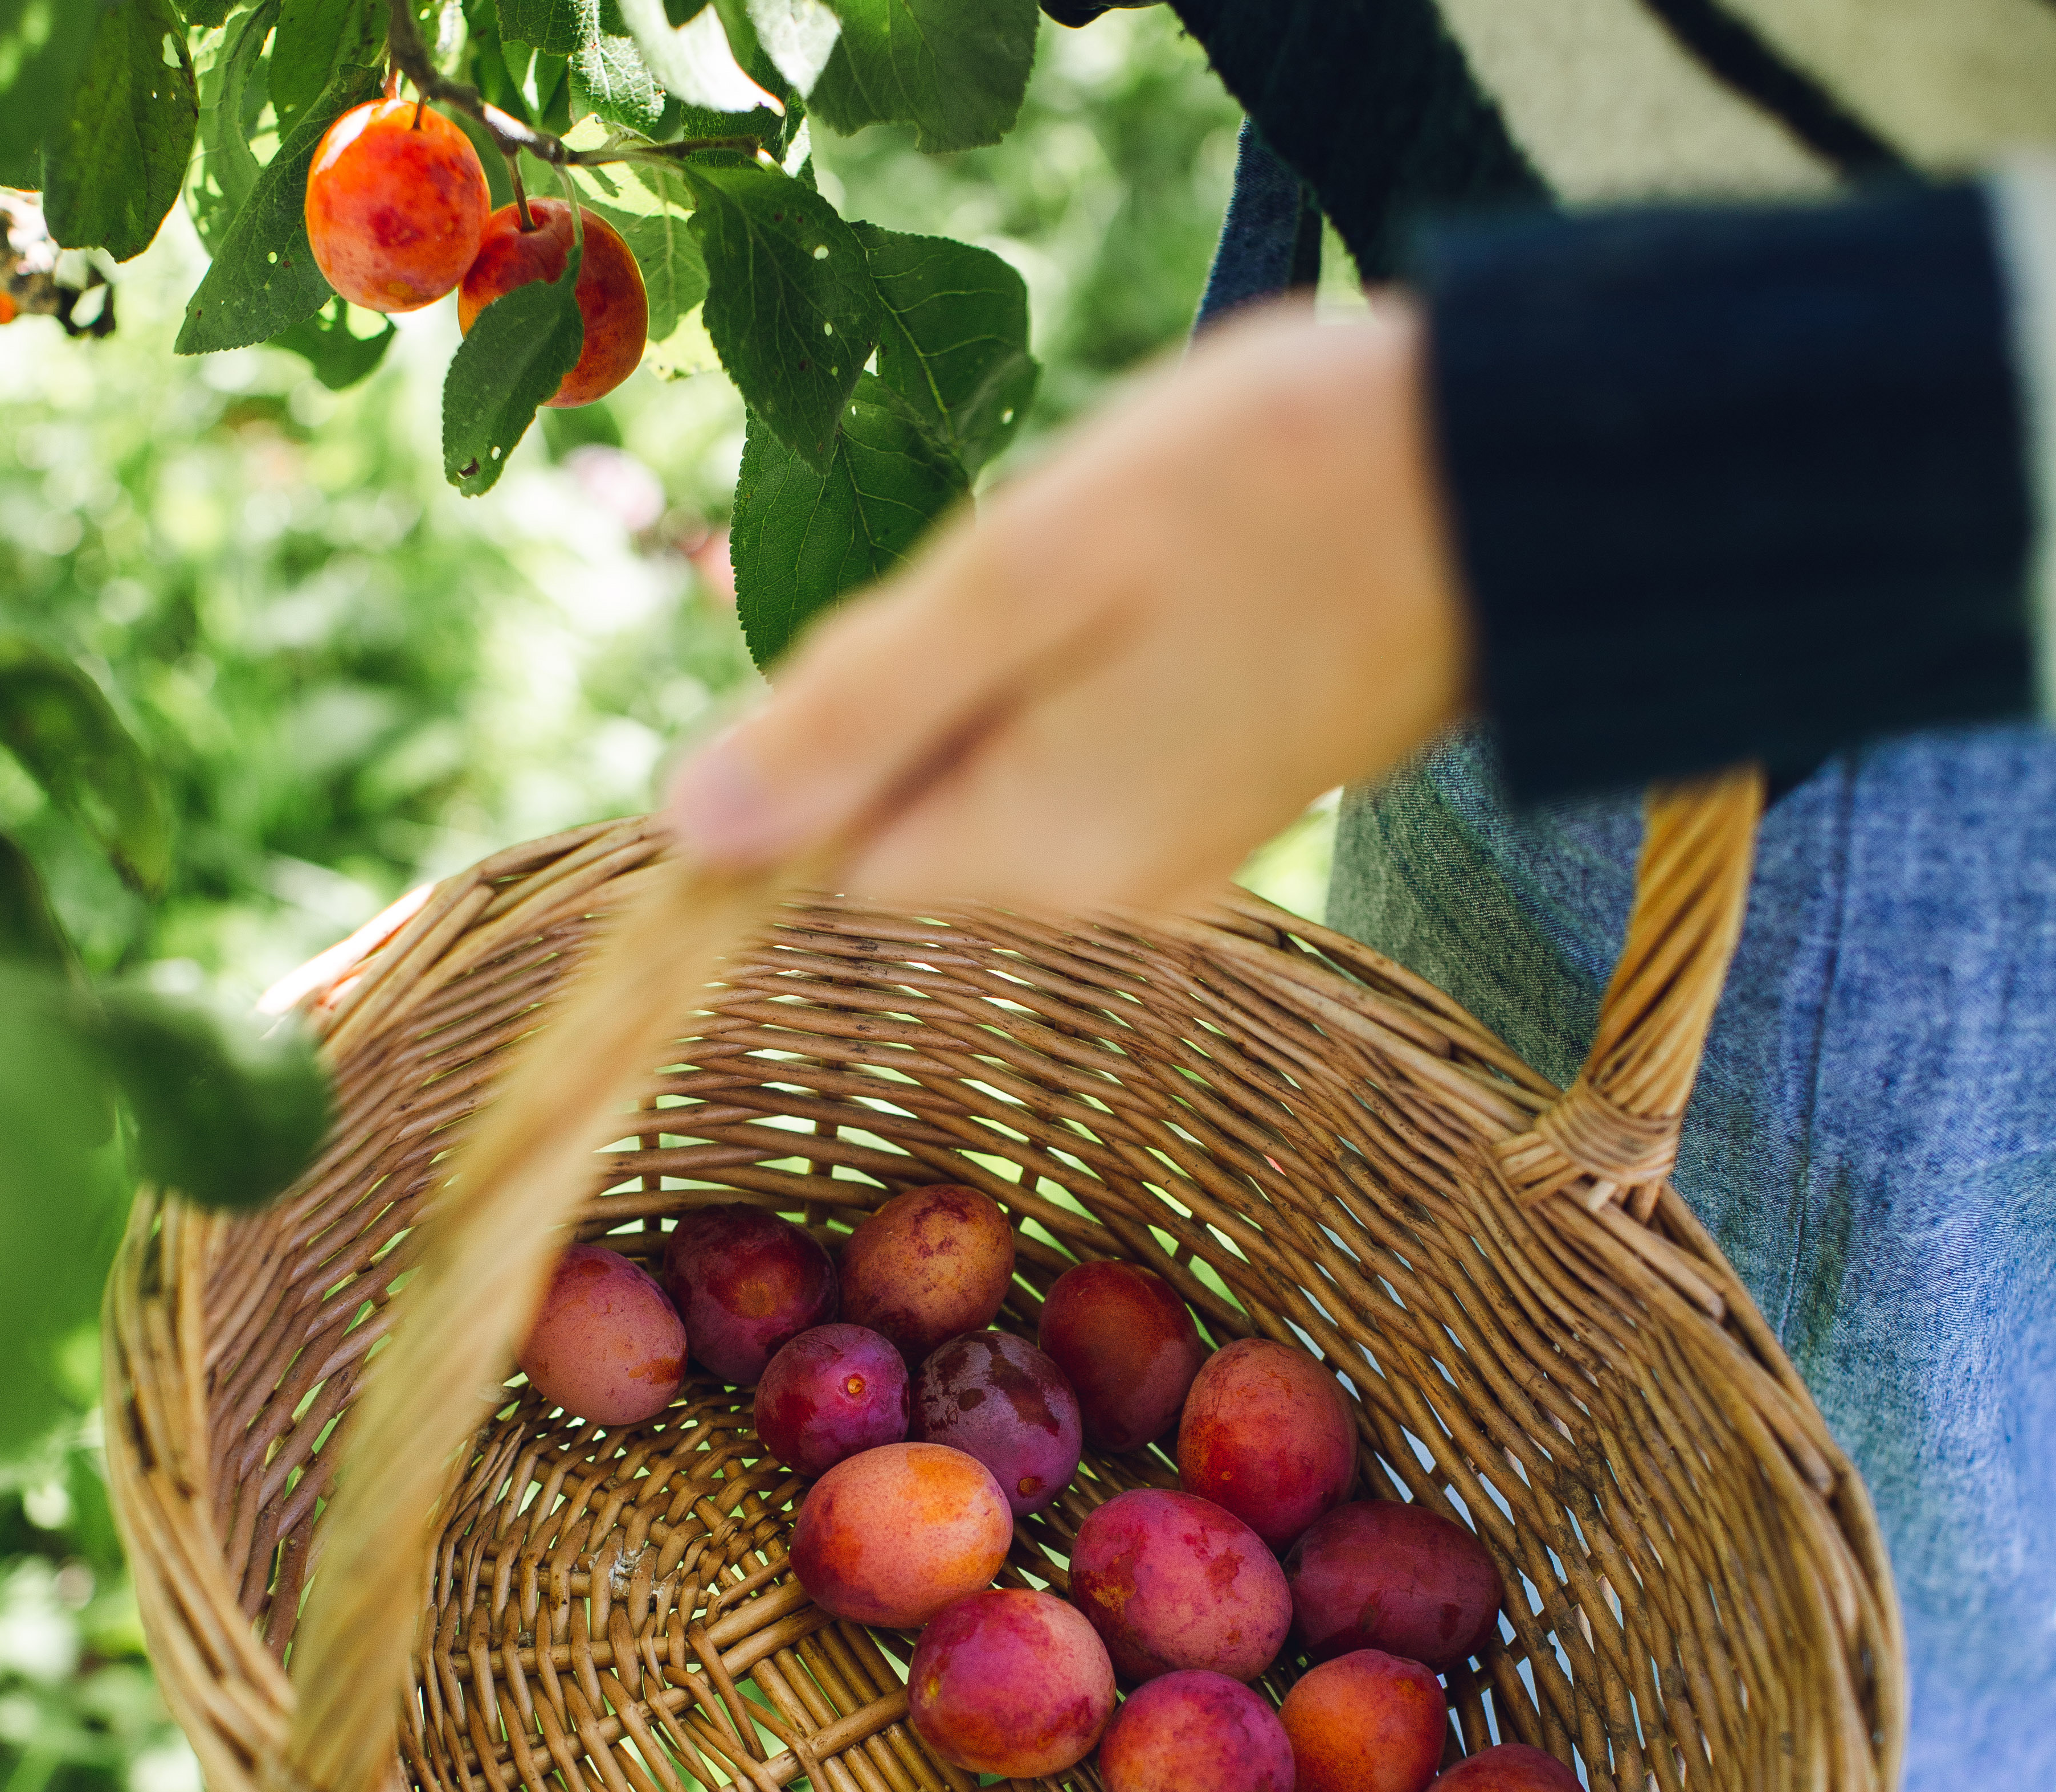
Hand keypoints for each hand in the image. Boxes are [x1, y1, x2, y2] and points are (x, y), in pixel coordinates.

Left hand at [663, 295, 1472, 916]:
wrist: (1514, 483)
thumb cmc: (1266, 496)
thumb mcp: (1023, 578)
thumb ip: (854, 711)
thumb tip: (694, 825)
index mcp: (1032, 854)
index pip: (828, 855)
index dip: (814, 741)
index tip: (901, 610)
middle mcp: (1095, 893)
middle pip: (912, 815)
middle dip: (914, 693)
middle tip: (1019, 562)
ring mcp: (1169, 856)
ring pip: (997, 776)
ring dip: (999, 672)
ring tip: (1103, 563)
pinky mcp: (1221, 802)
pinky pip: (1082, 758)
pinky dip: (1076, 679)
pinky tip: (1152, 591)